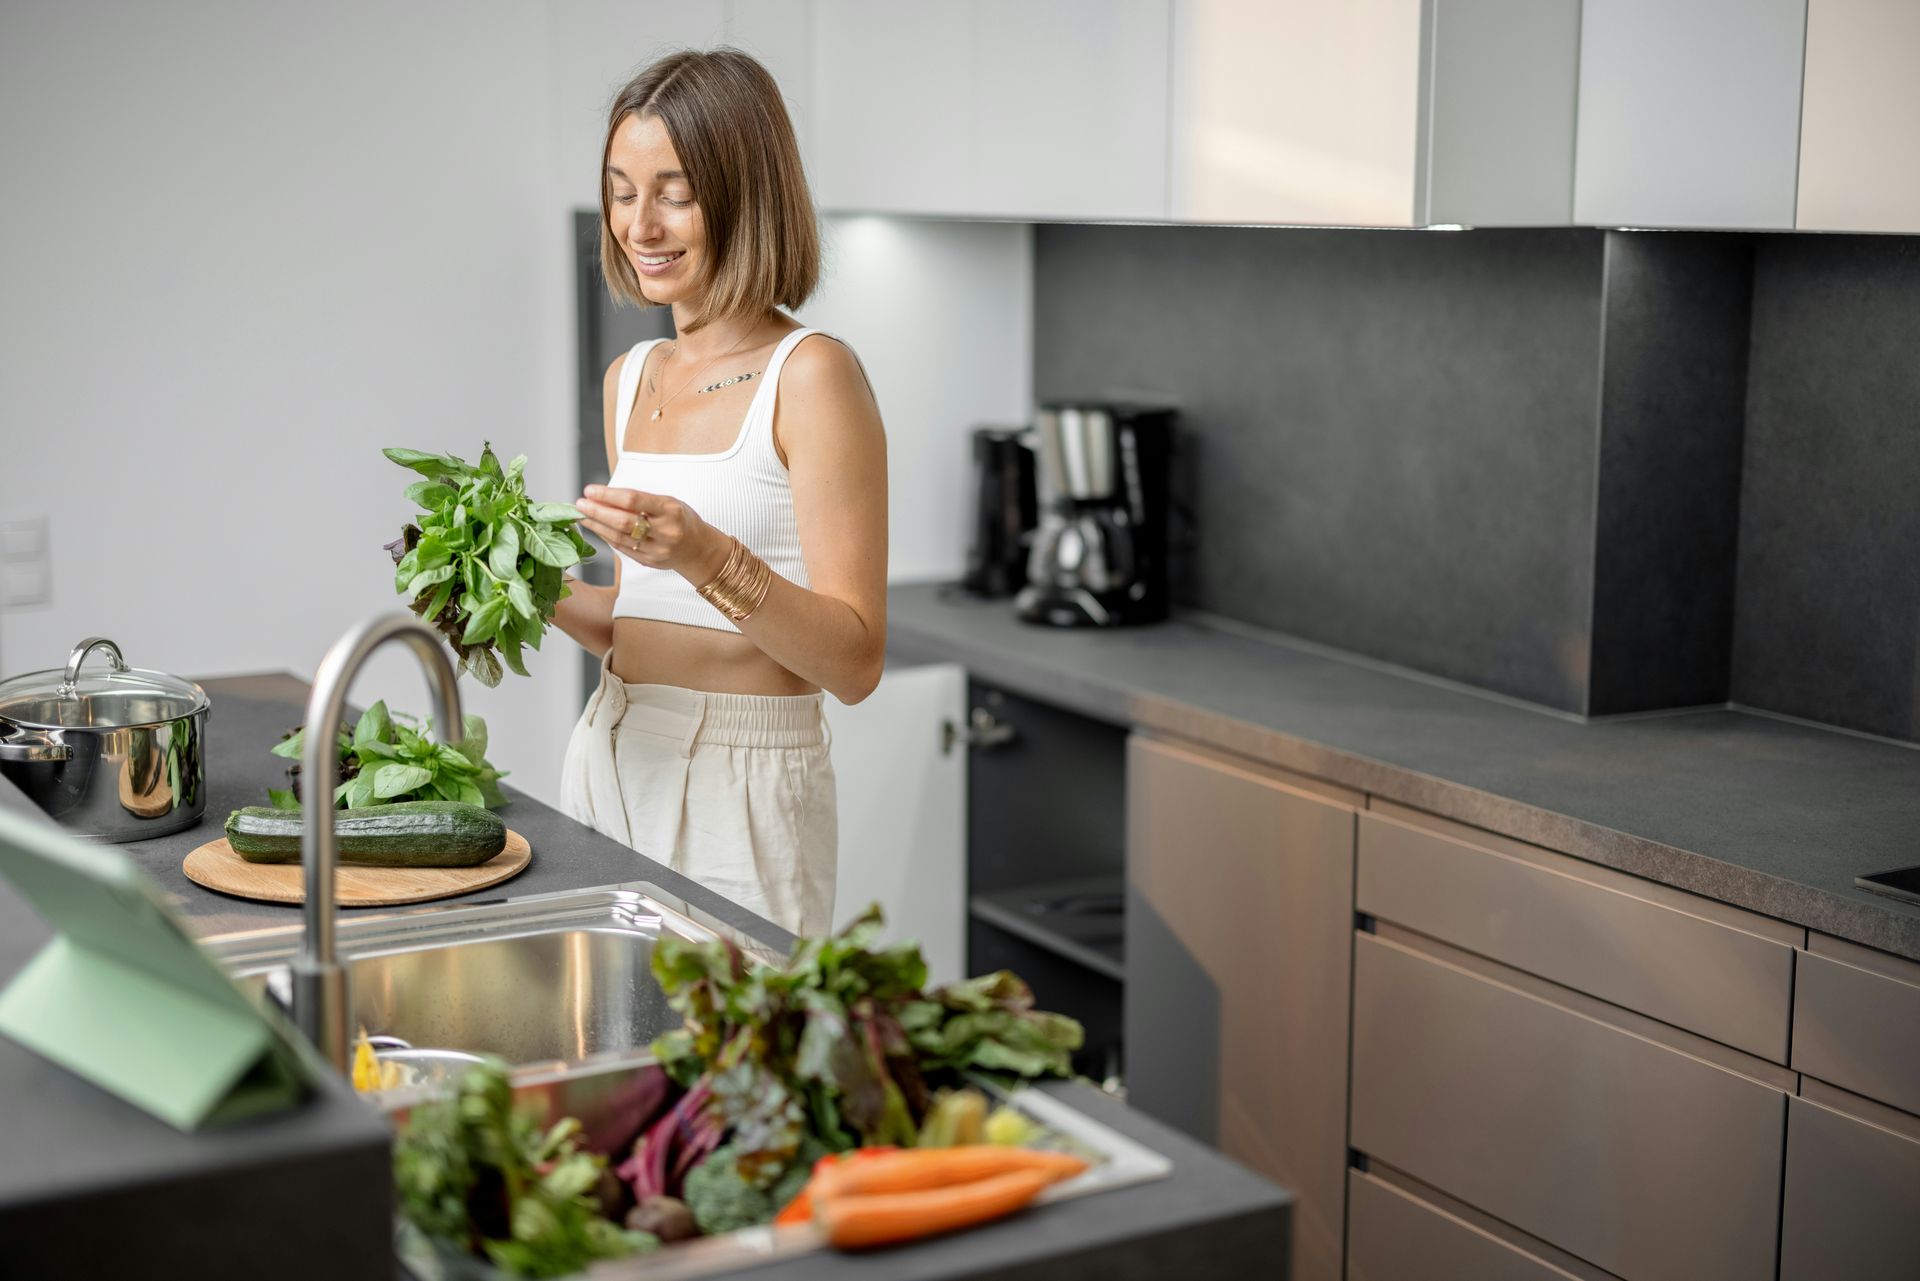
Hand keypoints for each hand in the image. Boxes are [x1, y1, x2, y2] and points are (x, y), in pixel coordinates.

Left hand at [576, 485, 729, 581]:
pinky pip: (623, 549)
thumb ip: (639, 500)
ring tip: (583, 516)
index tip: (590, 490)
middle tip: (580, 504)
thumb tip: (603, 496)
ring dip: (597, 526)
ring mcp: (657, 550)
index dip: (608, 495)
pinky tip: (597, 528)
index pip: (633, 500)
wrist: (698, 548)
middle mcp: (665, 531)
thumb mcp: (667, 502)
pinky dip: (607, 537)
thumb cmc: (680, 519)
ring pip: (620, 538)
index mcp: (670, 510)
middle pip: (623, 521)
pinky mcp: (650, 562)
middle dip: (598, 512)